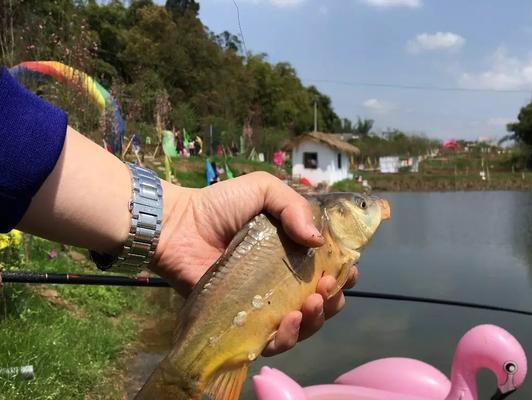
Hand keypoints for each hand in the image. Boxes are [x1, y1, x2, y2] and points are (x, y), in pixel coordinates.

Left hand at [152, 171, 357, 355]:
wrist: (177, 227)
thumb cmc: (220, 206)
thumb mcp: (263, 190)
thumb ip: (295, 206)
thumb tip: (318, 241)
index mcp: (294, 252)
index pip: (329, 269)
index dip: (343, 274)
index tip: (346, 272)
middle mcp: (285, 281)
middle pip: (322, 302)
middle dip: (332, 300)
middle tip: (324, 288)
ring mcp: (265, 305)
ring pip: (303, 326)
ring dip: (315, 321)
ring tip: (309, 306)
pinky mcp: (244, 324)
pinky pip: (272, 341)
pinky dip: (286, 338)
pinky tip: (287, 323)